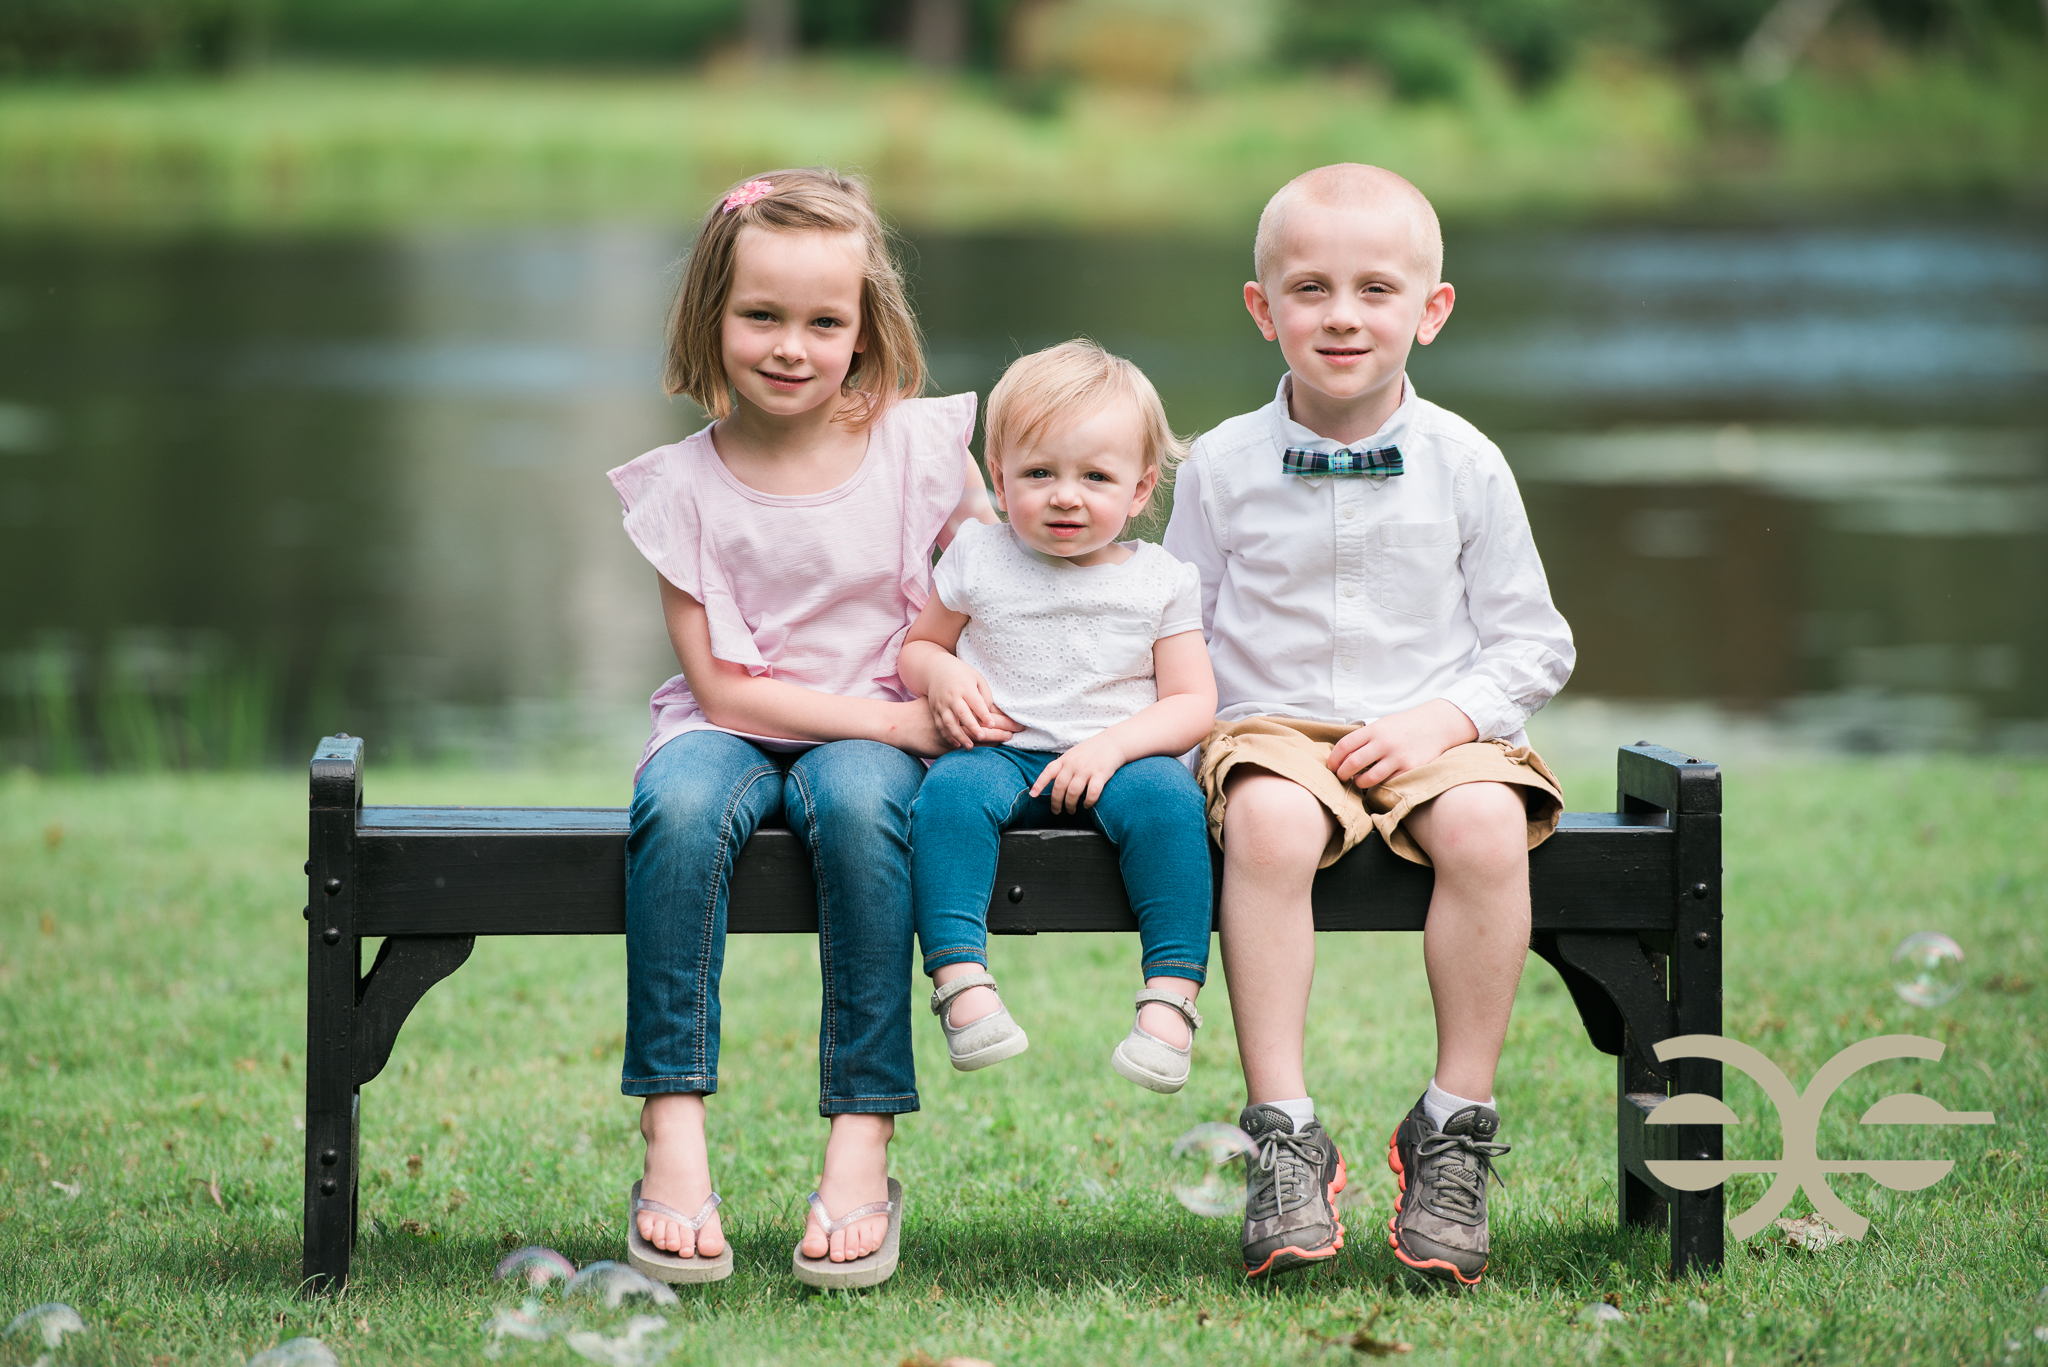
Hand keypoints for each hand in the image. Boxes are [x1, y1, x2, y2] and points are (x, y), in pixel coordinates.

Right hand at [923, 656, 1017, 750]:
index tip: (992, 724)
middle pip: (962, 713)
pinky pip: (940, 725)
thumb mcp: (976, 678)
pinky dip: (947, 736)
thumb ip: (985, 694)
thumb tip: (989, 713)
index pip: (976, 702)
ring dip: (959, 736)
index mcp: (965, 687)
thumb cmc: (961, 674)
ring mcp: (942, 704)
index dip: (984, 714)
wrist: (935, 670)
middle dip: (972, 726)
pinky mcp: (935, 710)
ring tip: (969, 746)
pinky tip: (956, 745)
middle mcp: (952, 696)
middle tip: (982, 736)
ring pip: (950, 723)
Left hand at [1028, 734, 1125, 814]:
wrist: (1113, 741)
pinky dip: (1088, 802)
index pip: (1048, 772)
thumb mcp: (1073, 754)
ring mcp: (1087, 769)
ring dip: (1070, 805)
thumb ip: (1063, 766)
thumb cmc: (1092, 750)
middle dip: (1056, 802)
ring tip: (1071, 810)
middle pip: (1059, 787)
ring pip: (1073, 792)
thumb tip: (1053, 782)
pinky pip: (1092, 792)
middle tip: (1057, 811)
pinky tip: (1087, 805)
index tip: (1033, 795)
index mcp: (1065, 759)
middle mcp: (1074, 764)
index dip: (1039, 784)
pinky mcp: (1101, 774)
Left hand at [1327, 699, 1477, 790]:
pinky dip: (1378, 786)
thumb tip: (1341, 756)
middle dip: (1341, 774)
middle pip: (1352, 764)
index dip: (1333, 759)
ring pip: (1367, 779)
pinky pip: (1387, 783)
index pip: (1344, 746)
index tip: (1331, 766)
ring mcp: (1397, 757)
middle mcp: (1383, 743)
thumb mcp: (1382, 724)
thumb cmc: (1404, 726)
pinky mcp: (1409, 769)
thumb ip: (1364, 738)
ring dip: (1358, 783)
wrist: (1436, 724)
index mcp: (1373, 730)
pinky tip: (1377, 782)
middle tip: (1341, 777)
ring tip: (1358, 782)